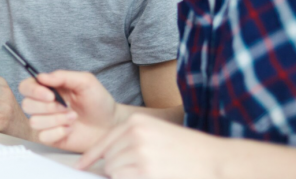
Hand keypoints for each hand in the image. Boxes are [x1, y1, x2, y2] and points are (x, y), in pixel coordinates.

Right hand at [20, 70, 118, 152]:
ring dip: (56, 120)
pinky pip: (43, 136)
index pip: (26, 87)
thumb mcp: (85, 81)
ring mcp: (46, 122)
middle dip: (49, 107)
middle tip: (67, 107)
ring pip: (34, 122)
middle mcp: (44, 104)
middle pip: (27, 105)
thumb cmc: (98, 101)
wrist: (110, 125)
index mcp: (49, 88)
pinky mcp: (51, 137)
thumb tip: (41, 76)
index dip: (34, 91)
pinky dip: (59, 132)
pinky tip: (70, 129)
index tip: (51, 95)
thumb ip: (63, 76)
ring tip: (73, 117)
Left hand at [77, 113, 222, 178]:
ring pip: (114, 172)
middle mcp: (135, 134)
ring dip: (125, 177)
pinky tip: (151, 176)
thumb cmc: (189, 151)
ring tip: (150, 172)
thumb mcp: (157, 135)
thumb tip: (106, 162)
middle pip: (108, 160)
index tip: (80, 167)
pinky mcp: (145, 172)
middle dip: (118, 170)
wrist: (215, 161)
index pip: (104, 142)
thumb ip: (132, 142)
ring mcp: (139, 153)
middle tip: (142, 171)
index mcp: (136, 122)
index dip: (91, 157)